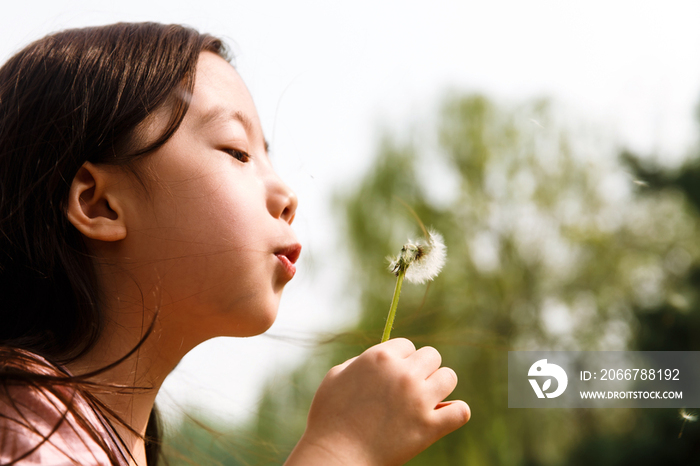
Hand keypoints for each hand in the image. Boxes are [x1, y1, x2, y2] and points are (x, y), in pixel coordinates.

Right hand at [286, 338, 469, 465]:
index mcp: (379, 357)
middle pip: (432, 356)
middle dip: (422, 369)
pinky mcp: (429, 427)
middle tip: (410, 388)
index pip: (408, 345)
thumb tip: (380, 359)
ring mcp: (418, 400)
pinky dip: (456, 413)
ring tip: (427, 400)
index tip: (394, 375)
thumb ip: (359, 362)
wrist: (335, 456)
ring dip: (439, 387)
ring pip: (449, 377)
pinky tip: (444, 416)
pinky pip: (460, 411)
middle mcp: (402, 374)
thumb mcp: (336, 377)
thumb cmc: (329, 419)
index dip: (402, 360)